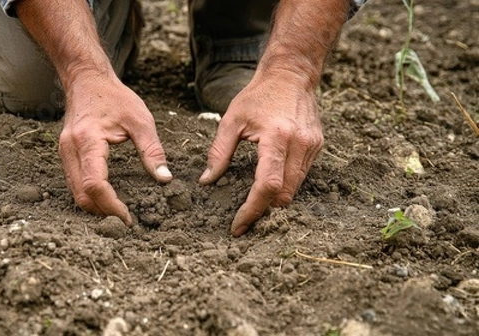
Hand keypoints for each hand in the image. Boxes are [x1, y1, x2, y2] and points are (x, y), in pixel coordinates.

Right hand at [59, 73, 171, 224]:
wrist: (86, 80)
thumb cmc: (114, 97)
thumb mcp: (140, 120)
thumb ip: (152, 150)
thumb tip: (164, 178)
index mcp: (88, 140)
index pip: (94, 184)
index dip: (111, 205)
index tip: (128, 217)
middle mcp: (70, 149)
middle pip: (81, 195)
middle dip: (103, 212)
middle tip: (126, 219)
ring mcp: (64, 153)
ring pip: (75, 193)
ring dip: (95, 206)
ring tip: (119, 212)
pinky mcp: (66, 155)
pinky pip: (74, 184)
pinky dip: (89, 196)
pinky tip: (107, 198)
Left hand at [199, 71, 323, 235]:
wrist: (291, 74)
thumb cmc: (258, 96)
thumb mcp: (231, 121)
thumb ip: (218, 153)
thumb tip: (206, 181)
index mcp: (276, 137)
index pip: (266, 186)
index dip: (252, 210)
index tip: (238, 226)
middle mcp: (299, 144)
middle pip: (284, 194)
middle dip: (264, 210)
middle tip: (244, 218)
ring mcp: (311, 146)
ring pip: (295, 189)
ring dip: (275, 199)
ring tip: (255, 203)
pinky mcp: (317, 146)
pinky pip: (302, 176)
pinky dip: (286, 184)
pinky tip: (271, 180)